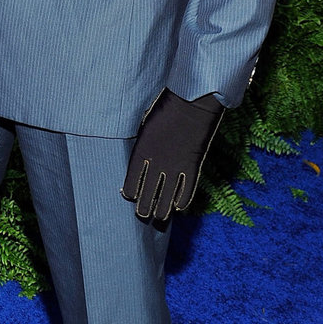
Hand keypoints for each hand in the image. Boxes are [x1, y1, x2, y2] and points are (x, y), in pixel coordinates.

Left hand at [121, 89, 223, 225]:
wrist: (192, 104)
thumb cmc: (164, 111)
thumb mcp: (143, 127)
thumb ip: (141, 148)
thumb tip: (139, 162)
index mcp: (141, 153)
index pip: (131, 183)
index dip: (130, 193)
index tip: (130, 197)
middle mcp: (157, 165)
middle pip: (148, 196)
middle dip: (144, 209)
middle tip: (142, 215)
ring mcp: (176, 168)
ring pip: (167, 199)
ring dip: (162, 211)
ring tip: (159, 219)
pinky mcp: (193, 167)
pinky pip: (187, 191)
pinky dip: (182, 201)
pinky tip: (178, 208)